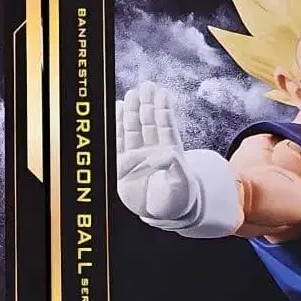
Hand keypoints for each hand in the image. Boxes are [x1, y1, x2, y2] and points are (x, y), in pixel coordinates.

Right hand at [116, 83, 198, 221]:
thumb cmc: (177, 199)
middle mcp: (153, 150)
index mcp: (170, 151)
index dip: (163, 109)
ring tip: (133, 94)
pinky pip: (120, 141)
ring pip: (135, 128)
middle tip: (146, 86)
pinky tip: (119, 109)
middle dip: (147, 104)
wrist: (163, 214)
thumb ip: (176, 168)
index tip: (162, 93)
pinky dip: (119, 126)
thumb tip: (166, 154)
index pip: (165, 126)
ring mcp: (137, 156)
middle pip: (149, 122)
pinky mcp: (123, 165)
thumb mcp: (182, 185)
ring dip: (133, 111)